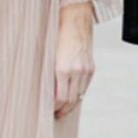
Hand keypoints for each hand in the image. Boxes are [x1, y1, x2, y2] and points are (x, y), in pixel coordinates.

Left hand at [54, 1, 94, 118]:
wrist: (75, 23)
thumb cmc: (56, 38)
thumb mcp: (48, 56)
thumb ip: (49, 75)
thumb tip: (46, 93)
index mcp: (62, 69)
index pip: (60, 98)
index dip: (54, 107)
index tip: (49, 110)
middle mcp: (76, 71)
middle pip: (71, 100)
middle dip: (62, 110)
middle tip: (55, 114)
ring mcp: (85, 71)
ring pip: (79, 96)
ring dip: (71, 105)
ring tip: (63, 109)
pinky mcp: (91, 69)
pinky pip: (84, 87)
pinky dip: (78, 95)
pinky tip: (71, 98)